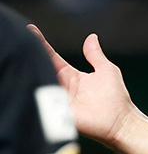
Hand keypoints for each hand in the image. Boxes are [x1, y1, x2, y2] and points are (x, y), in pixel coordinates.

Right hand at [28, 25, 137, 149]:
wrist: (119, 122)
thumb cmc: (116, 98)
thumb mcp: (106, 70)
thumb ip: (95, 55)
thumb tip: (91, 37)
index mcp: (73, 77)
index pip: (53, 58)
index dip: (42, 45)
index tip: (31, 31)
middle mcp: (63, 87)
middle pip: (43, 68)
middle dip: (33, 56)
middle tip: (22, 42)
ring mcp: (58, 100)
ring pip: (40, 82)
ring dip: (33, 70)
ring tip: (23, 56)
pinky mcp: (58, 112)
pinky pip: (43, 100)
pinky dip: (37, 90)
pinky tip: (31, 78)